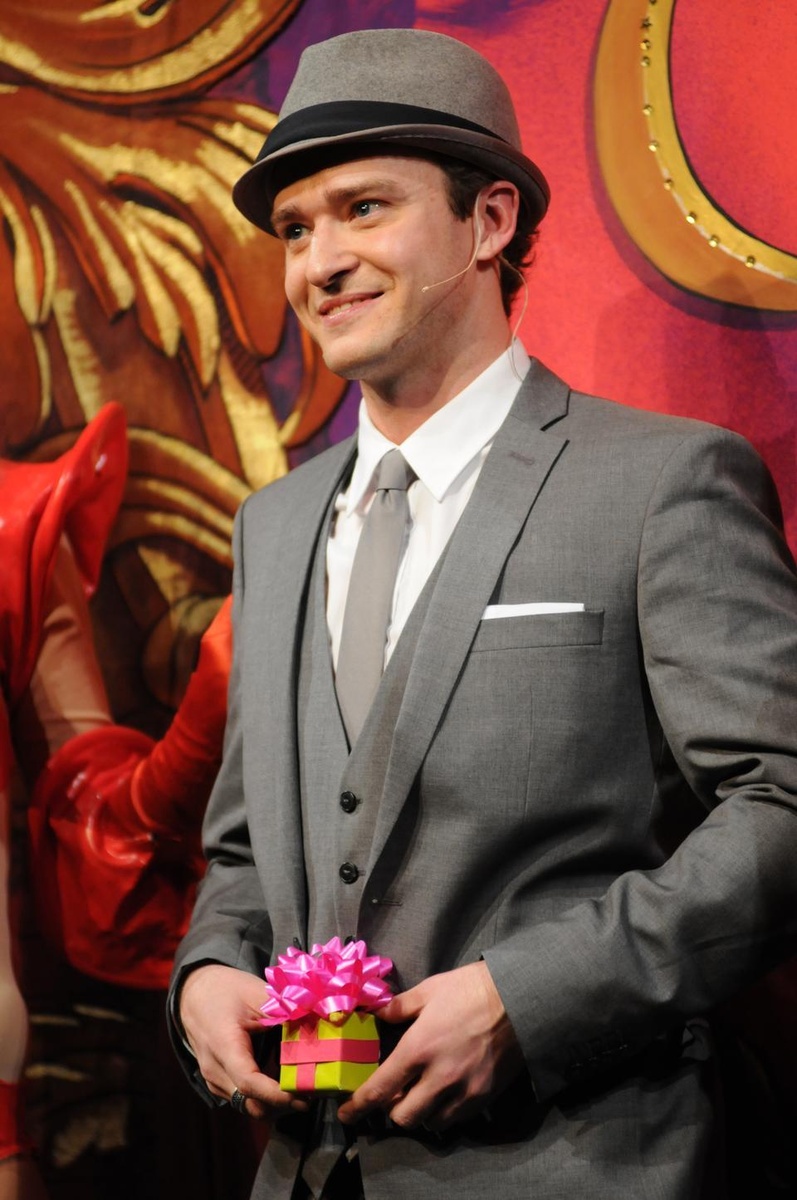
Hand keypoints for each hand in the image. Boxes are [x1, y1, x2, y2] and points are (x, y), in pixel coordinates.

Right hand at [179, 963, 308, 1118]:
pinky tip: (284, 1082)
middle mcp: (215, 1069)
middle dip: (283, 1105)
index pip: (249, 1083)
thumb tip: (323, 1019)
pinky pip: (242, 1098)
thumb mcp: (257, 993)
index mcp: (223, 1045)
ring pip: (247, 1106)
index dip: (278, 1094)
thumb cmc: (226, 990)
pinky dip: (264, 1097)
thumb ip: (286, 1009)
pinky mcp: (218, 1082)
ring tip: (303, 1087)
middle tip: (313, 1093)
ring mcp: (214, 1080)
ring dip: (275, 1103)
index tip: (305, 1095)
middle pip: (250, 1104)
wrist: (195, 993)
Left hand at [337, 960, 521, 1130]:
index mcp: (418, 1048)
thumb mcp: (429, 990)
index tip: (347, 1114)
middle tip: (393, 1093)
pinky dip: (444, 1114)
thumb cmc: (470, 989)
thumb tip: (377, 1015)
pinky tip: (444, 1095)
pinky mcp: (484, 1097)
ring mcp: (463, 1091)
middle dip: (392, 1109)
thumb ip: (399, 1007)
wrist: (519, 998)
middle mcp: (438, 1078)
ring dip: (419, 1113)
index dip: (358, 1107)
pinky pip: (455, 1119)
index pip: (380, 1089)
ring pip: (430, 1123)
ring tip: (420, 1094)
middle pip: (403, 1117)